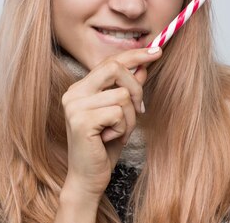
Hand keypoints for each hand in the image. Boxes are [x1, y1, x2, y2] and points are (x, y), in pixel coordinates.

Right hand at [60, 47, 161, 200]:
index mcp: (80, 88)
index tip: (156, 51)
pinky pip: (118, 113)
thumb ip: (127, 89)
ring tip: (119, 133)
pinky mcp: (81, 121)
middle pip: (115, 68)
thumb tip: (143, 66)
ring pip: (122, 95)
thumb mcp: (120, 114)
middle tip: (140, 110)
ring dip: (130, 118)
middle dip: (136, 88)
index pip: (109, 62)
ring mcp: (75, 106)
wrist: (87, 179)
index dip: (134, 55)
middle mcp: (73, 93)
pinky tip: (110, 139)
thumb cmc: (103, 147)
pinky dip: (123, 128)